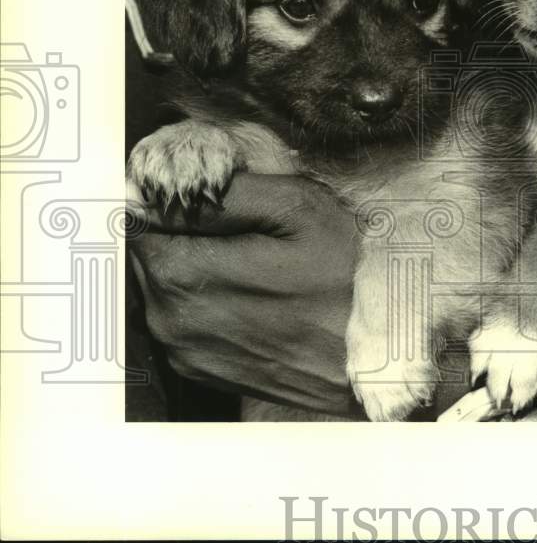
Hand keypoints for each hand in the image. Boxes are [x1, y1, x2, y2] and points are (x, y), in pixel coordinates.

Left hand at [127, 173, 358, 415]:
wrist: (375, 358)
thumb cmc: (343, 277)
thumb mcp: (299, 210)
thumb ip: (226, 194)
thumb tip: (161, 188)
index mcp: (182, 272)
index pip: (139, 219)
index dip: (172, 199)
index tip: (216, 198)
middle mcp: (168, 318)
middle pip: (150, 254)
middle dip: (184, 233)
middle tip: (247, 229)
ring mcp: (183, 351)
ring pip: (165, 286)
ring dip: (198, 266)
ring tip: (255, 262)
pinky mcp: (201, 371)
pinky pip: (185, 318)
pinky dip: (208, 300)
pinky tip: (255, 295)